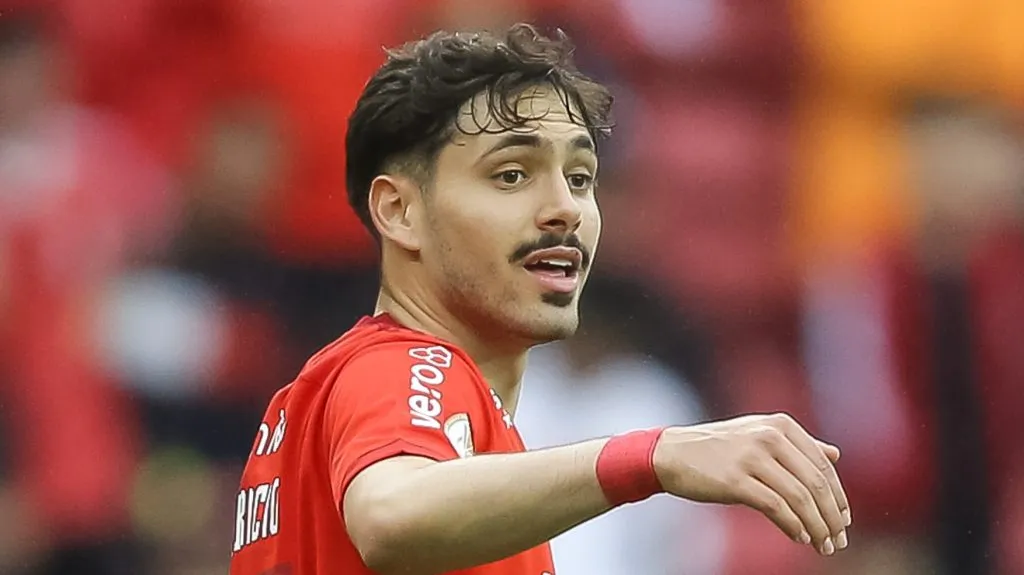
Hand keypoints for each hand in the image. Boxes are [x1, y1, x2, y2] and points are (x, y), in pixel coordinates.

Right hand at [654, 413, 850, 555]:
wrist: (671, 453)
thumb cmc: (716, 447)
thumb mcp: (758, 435)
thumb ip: (797, 445)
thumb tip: (835, 455)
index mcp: (780, 425)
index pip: (823, 466)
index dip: (838, 497)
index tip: (843, 520)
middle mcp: (769, 437)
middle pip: (815, 483)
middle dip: (832, 516)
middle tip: (838, 540)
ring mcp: (751, 457)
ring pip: (799, 498)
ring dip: (816, 526)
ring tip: (822, 545)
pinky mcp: (735, 480)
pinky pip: (775, 507)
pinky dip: (792, 525)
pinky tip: (799, 537)